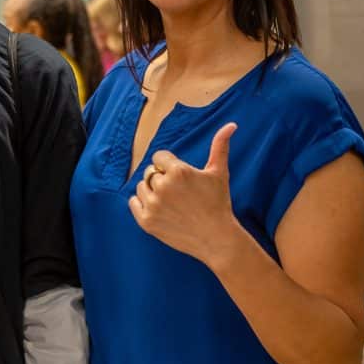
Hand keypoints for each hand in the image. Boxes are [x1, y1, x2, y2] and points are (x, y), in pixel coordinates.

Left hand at [129, 122, 239, 268]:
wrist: (217, 238)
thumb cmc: (219, 203)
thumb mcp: (219, 172)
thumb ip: (220, 146)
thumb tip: (231, 124)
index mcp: (178, 171)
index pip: (159, 157)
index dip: (170, 165)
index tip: (181, 178)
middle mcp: (163, 187)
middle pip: (151, 172)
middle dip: (162, 178)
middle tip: (179, 192)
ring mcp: (153, 205)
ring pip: (141, 187)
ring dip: (152, 191)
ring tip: (170, 201)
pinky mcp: (146, 222)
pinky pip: (133, 203)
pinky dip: (141, 203)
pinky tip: (158, 207)